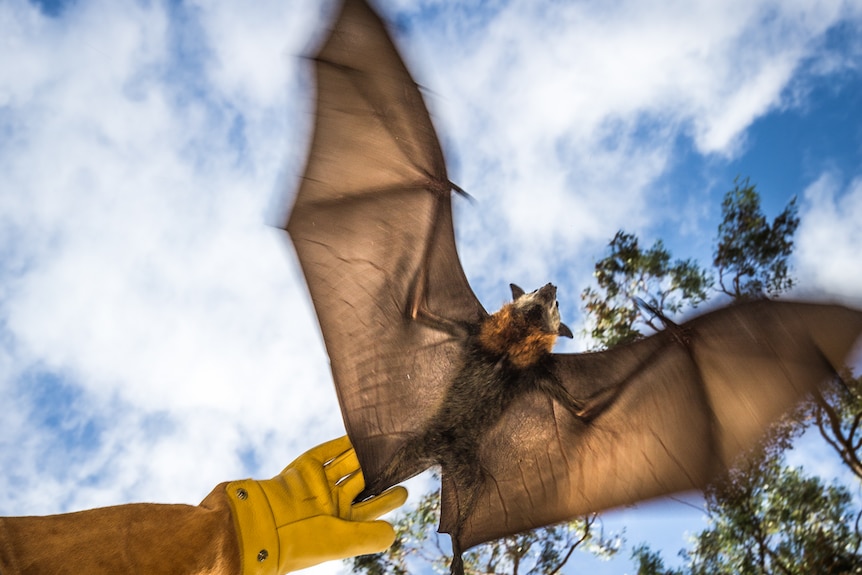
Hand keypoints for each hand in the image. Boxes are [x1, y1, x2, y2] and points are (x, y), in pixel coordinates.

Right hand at [226, 436, 407, 573]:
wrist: (263, 526)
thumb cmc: (303, 542)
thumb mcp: (342, 542)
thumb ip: (369, 537)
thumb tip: (394, 532)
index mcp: (341, 522)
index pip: (371, 508)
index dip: (388, 499)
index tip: (404, 490)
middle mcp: (331, 502)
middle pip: (362, 482)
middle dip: (379, 470)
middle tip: (399, 457)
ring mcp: (319, 483)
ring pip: (348, 464)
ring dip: (365, 453)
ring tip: (386, 441)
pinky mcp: (306, 467)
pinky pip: (328, 452)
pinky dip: (343, 443)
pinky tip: (360, 435)